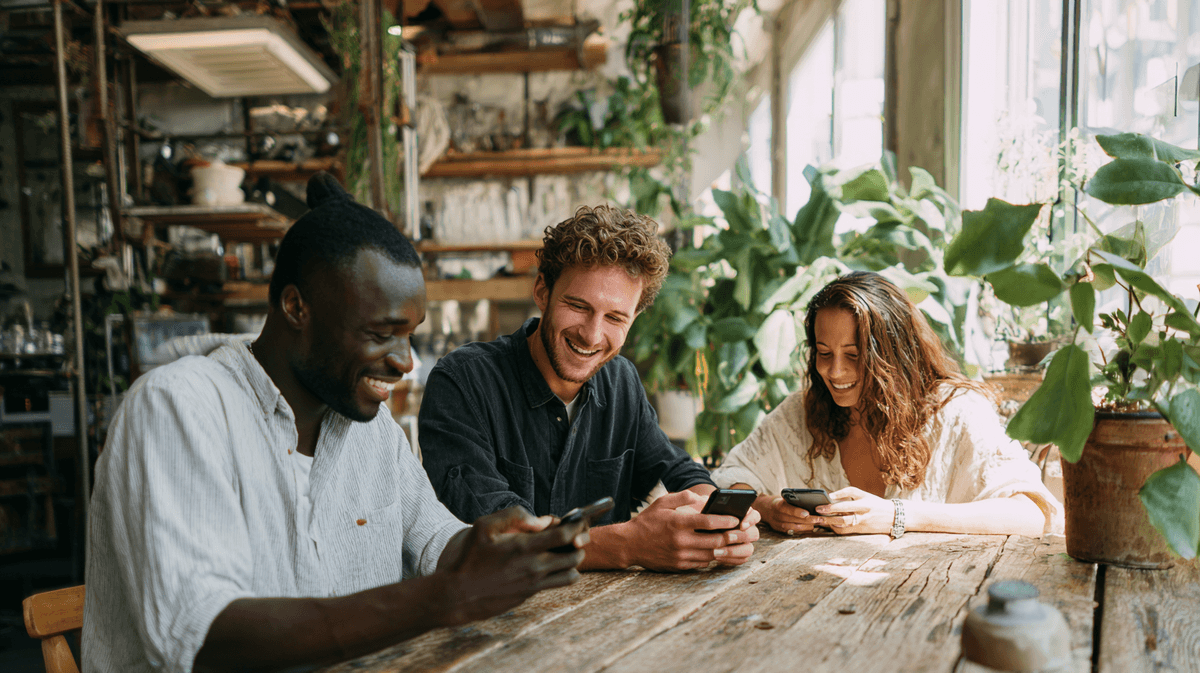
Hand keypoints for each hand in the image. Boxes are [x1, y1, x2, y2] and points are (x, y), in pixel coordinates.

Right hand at [437, 506, 586, 624]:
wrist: (455, 595)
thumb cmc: (467, 558)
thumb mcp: (483, 526)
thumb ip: (514, 516)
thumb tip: (542, 520)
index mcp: (524, 547)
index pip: (565, 536)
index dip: (576, 526)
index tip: (575, 520)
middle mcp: (534, 567)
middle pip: (575, 554)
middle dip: (579, 542)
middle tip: (575, 534)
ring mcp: (534, 583)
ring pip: (572, 573)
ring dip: (574, 559)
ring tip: (565, 549)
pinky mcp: (530, 594)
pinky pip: (558, 583)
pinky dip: (564, 573)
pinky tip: (553, 564)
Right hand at [622, 490, 759, 570]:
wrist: (630, 544)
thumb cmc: (648, 521)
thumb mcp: (662, 502)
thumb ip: (682, 496)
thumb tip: (702, 498)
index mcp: (677, 523)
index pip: (708, 522)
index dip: (725, 520)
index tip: (736, 518)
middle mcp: (680, 541)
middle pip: (715, 541)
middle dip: (731, 537)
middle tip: (740, 532)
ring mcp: (680, 556)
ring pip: (711, 555)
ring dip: (724, 549)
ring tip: (732, 542)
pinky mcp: (679, 566)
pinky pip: (702, 563)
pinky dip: (711, 557)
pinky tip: (716, 550)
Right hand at [754, 494, 817, 534]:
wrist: (764, 509)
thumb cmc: (778, 501)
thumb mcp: (783, 497)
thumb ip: (794, 499)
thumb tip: (810, 498)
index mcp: (778, 505)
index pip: (788, 509)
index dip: (798, 512)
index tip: (807, 513)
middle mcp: (778, 516)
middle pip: (795, 520)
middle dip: (809, 520)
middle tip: (821, 518)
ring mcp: (779, 525)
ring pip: (796, 527)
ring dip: (808, 526)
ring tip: (818, 523)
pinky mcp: (781, 531)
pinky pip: (794, 531)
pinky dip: (804, 529)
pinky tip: (811, 527)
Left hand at [818, 487, 895, 534]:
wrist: (894, 517)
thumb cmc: (876, 504)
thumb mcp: (866, 496)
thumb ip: (850, 495)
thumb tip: (831, 497)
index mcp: (865, 500)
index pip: (850, 496)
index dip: (838, 497)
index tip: (827, 498)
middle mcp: (865, 511)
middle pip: (845, 512)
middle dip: (830, 512)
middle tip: (818, 511)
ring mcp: (863, 522)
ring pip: (844, 524)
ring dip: (830, 522)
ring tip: (820, 520)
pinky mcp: (862, 531)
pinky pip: (846, 531)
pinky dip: (836, 528)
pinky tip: (829, 525)